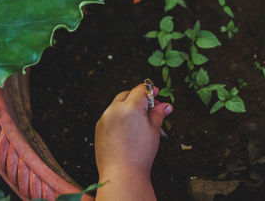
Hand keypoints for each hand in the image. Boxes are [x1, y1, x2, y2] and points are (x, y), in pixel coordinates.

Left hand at [94, 83, 172, 200]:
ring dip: (128, 106)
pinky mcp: (99, 127)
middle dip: (138, 98)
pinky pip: (110, 115)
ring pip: (118, 104)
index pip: (140, 90)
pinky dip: (119, 116)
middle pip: (128, 94)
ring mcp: (105, 118)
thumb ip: (158, 114)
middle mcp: (115, 110)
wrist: (122, 174)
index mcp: (130, 107)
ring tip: (139, 121)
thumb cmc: (138, 155)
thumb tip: (165, 106)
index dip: (150, 90)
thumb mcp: (153, 131)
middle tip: (150, 108)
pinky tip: (128, 129)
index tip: (155, 92)